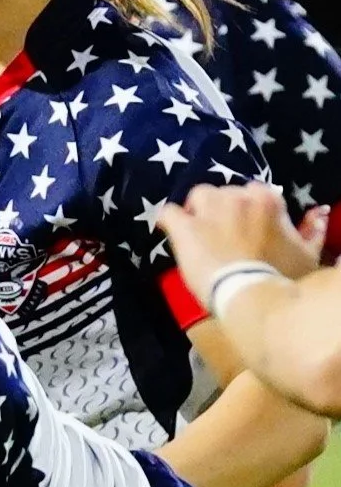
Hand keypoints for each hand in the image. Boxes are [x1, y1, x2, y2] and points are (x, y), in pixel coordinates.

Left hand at [158, 182, 316, 306]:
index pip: (253, 192)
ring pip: (197, 196)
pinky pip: (168, 213)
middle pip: (224, 193)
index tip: (244, 227)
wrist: (253, 295)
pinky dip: (167, 220)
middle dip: (222, 209)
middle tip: (222, 234)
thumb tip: (318, 213)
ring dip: (196, 210)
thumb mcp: (307, 253)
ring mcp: (209, 211)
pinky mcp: (185, 228)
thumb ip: (312, 230)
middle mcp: (237, 197)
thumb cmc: (283, 277)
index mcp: (267, 200)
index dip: (246, 209)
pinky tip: (170, 230)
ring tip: (197, 230)